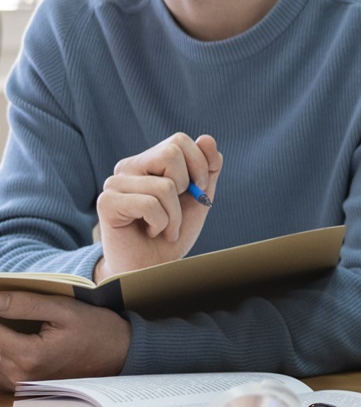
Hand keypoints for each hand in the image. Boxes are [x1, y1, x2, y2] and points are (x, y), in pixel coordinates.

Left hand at [0, 292, 130, 386]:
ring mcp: (20, 383)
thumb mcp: (64, 309)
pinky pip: (0, 366)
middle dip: (0, 323)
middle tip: (9, 306)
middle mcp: (20, 375)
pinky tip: (13, 337)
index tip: (3, 297)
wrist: (119, 354)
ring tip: (12, 320)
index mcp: (29, 356)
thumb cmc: (95, 329)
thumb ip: (24, 304)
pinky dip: (3, 350)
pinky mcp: (21, 385)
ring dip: (1, 338)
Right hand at [96, 134, 222, 279]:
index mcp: (149, 161)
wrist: (152, 268)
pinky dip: (161, 223)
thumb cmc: (173, 232)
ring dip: (175, 215)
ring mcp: (115, 183)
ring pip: (164, 185)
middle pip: (171, 153)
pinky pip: (150, 204)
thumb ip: (207, 168)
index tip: (198, 189)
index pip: (178, 140)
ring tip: (165, 227)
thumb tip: (207, 138)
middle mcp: (129, 167)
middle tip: (179, 208)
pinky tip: (152, 231)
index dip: (199, 164)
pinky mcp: (107, 202)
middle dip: (186, 185)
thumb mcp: (198, 197)